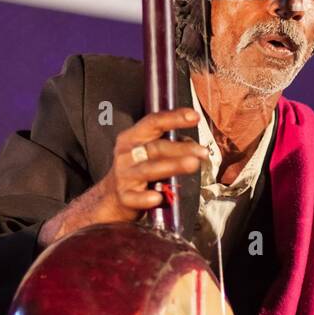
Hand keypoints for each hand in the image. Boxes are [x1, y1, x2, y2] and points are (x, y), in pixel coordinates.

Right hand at [38, 107, 207, 245]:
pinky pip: (136, 197)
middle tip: (203, 151)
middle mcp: (127, 154)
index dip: (173, 118)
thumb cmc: (136, 169)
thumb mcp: (147, 151)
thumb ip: (168, 144)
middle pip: (156, 147)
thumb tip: (193, 145)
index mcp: (132, 137)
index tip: (194, 116)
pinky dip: (146, 198)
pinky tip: (158, 198)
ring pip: (150, 169)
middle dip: (181, 149)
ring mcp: (124, 175)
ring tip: (192, 165)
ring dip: (172, 166)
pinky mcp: (124, 196)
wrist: (111, 198)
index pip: (153, 122)